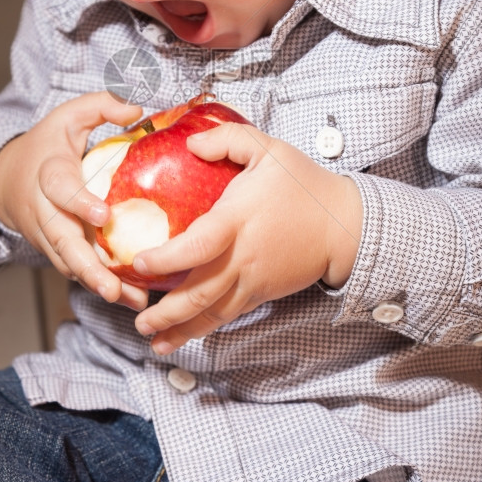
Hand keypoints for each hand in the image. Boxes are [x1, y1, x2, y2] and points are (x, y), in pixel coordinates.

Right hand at [0, 92, 147, 309]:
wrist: (9, 178)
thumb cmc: (49, 144)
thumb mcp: (71, 115)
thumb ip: (103, 105)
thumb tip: (137, 110)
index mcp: (48, 174)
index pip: (60, 189)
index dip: (79, 202)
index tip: (104, 215)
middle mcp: (44, 211)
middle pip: (61, 242)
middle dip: (87, 267)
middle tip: (111, 287)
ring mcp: (48, 235)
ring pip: (70, 264)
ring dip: (98, 284)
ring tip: (131, 301)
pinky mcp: (56, 250)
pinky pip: (77, 271)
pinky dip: (101, 285)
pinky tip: (132, 298)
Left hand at [134, 122, 361, 352]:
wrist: (344, 225)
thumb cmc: (303, 184)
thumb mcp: (268, 148)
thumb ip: (227, 139)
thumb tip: (191, 141)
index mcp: (238, 220)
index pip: (197, 246)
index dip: (166, 259)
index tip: (139, 263)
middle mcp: (242, 256)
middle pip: (200, 293)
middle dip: (166, 313)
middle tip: (137, 322)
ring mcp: (253, 279)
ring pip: (213, 313)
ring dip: (182, 330)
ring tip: (154, 342)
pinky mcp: (262, 292)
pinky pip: (229, 314)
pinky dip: (205, 328)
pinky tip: (185, 334)